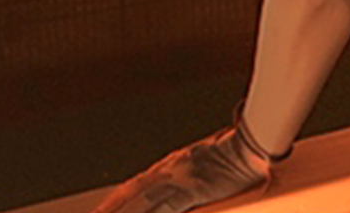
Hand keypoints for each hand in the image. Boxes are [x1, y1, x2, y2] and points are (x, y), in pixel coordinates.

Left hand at [89, 128, 268, 212]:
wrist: (250, 144)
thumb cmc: (234, 153)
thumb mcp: (204, 162)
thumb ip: (188, 174)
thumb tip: (182, 186)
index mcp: (169, 165)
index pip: (134, 186)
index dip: (114, 201)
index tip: (100, 211)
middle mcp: (168, 171)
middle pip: (131, 193)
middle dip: (110, 208)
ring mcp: (179, 179)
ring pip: (142, 202)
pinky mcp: (193, 188)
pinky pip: (167, 208)